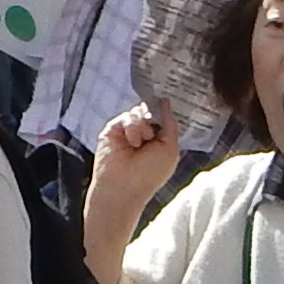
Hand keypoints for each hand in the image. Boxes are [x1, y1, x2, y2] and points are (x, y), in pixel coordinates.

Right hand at [83, 105, 176, 230]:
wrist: (124, 184)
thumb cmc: (151, 173)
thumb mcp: (170, 148)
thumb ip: (170, 124)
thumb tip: (165, 102)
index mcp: (159, 141)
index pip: (162, 118)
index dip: (165, 110)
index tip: (167, 99)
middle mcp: (143, 135)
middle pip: (149, 112)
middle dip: (153, 119)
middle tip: (151, 135)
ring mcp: (127, 132)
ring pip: (138, 113)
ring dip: (142, 127)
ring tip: (139, 145)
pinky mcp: (113, 130)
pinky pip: (126, 117)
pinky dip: (131, 129)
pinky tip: (131, 143)